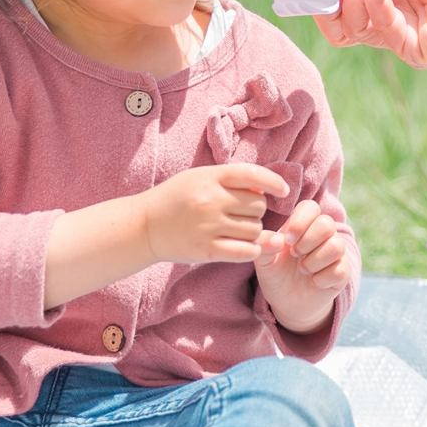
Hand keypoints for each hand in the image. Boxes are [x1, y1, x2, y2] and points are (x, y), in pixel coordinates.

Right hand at [142, 163, 288, 264]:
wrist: (144, 226)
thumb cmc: (175, 199)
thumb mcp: (199, 177)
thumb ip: (229, 180)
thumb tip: (264, 191)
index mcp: (210, 177)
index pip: (252, 175)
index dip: (274, 182)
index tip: (283, 191)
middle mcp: (211, 200)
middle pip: (258, 206)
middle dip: (257, 211)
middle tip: (242, 214)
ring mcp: (209, 226)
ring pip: (254, 229)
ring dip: (253, 231)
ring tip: (236, 229)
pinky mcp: (207, 250)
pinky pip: (246, 251)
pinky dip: (252, 250)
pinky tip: (244, 246)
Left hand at [255, 198, 357, 332]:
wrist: (286, 302)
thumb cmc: (276, 274)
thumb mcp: (263, 261)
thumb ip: (263, 245)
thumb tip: (278, 240)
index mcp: (303, 225)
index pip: (311, 207)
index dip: (300, 221)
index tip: (287, 240)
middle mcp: (323, 235)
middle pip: (326, 223)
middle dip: (307, 242)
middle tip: (295, 255)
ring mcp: (336, 253)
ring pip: (336, 246)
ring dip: (314, 260)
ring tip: (303, 269)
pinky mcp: (343, 272)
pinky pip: (341, 269)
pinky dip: (322, 278)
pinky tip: (314, 281)